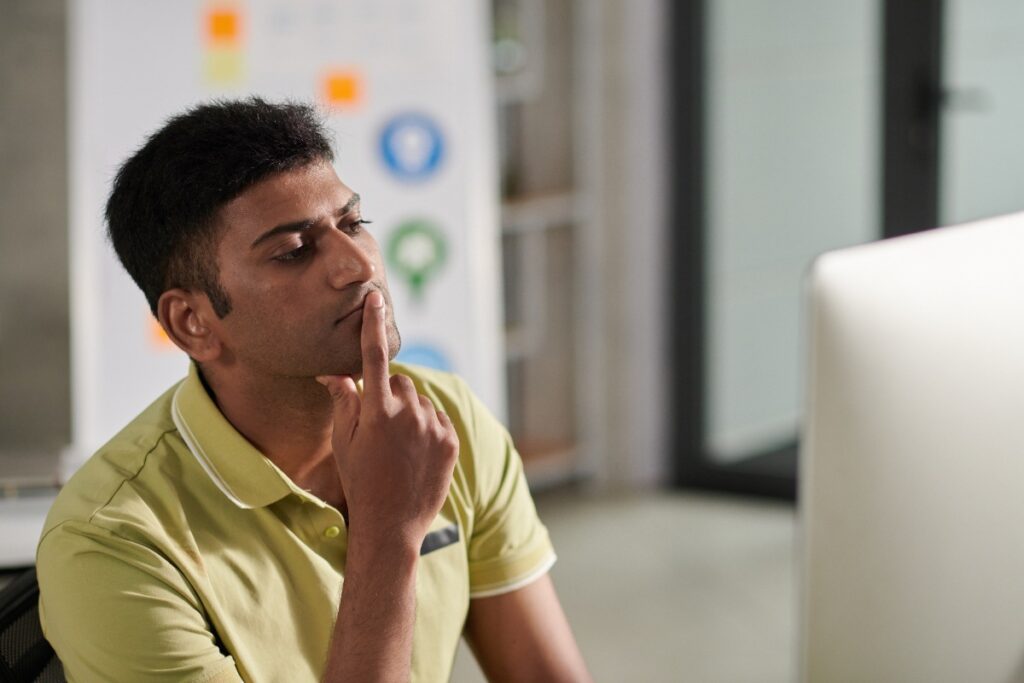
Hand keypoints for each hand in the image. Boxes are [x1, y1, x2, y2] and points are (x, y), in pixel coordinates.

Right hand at [317, 290, 458, 547]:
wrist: (392, 526)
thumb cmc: (360, 482)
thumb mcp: (344, 443)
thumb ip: (344, 402)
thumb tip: (334, 372)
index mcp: (377, 412)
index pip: (374, 357)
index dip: (373, 325)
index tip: (376, 298)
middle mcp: (408, 414)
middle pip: (398, 382)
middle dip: (388, 395)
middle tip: (378, 429)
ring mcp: (433, 426)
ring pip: (418, 401)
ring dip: (408, 413)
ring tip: (397, 448)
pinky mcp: (451, 439)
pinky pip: (436, 418)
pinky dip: (426, 427)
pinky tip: (415, 454)